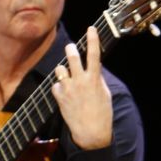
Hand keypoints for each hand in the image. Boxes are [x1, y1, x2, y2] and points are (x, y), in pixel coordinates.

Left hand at [52, 25, 111, 150]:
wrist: (91, 132)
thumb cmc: (102, 113)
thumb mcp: (104, 93)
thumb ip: (98, 78)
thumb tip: (95, 67)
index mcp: (94, 79)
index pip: (94, 54)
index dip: (93, 39)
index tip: (91, 28)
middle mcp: (81, 80)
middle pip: (72, 56)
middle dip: (70, 48)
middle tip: (70, 47)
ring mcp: (69, 88)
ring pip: (60, 69)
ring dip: (63, 70)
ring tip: (67, 76)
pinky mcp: (59, 97)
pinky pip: (55, 85)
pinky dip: (59, 87)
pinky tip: (64, 94)